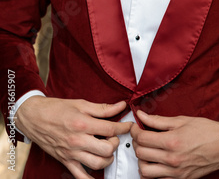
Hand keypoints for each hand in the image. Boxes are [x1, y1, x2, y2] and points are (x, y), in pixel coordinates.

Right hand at [16, 96, 132, 178]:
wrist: (34, 117)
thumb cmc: (56, 108)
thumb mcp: (81, 104)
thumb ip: (102, 108)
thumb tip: (121, 105)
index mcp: (83, 123)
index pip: (110, 128)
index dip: (124, 127)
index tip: (129, 126)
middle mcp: (78, 140)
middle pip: (107, 148)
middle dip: (115, 143)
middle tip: (114, 137)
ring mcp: (72, 153)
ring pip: (98, 163)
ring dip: (108, 158)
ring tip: (107, 150)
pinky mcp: (66, 161)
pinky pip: (80, 176)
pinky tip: (98, 175)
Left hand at [131, 110, 218, 178]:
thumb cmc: (206, 131)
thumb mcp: (181, 120)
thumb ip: (158, 120)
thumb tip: (142, 116)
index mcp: (172, 141)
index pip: (142, 139)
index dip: (135, 131)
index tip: (136, 127)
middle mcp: (172, 159)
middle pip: (141, 154)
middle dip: (136, 143)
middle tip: (141, 135)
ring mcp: (176, 172)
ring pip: (145, 171)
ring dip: (142, 160)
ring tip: (147, 150)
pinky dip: (152, 170)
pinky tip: (156, 160)